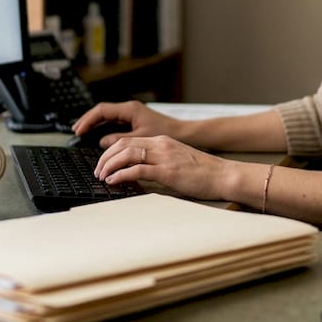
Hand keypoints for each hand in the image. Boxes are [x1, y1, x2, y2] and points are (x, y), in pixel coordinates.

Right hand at [72, 100, 176, 146]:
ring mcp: (131, 112)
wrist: (182, 132)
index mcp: (129, 109)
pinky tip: (97, 133)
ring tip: (82, 131)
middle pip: (102, 111)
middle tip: (76, 130)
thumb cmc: (164, 133)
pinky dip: (103, 125)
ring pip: (107, 114)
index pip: (102, 110)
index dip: (88, 120)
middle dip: (88, 120)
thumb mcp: (140, 139)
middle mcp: (129, 108)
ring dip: (94, 122)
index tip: (79, 130)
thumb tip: (102, 141)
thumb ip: (120, 139)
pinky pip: (113, 119)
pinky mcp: (134, 118)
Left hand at [94, 135, 237, 201]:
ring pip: (126, 154)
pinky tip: (114, 181)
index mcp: (162, 142)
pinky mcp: (167, 171)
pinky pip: (137, 170)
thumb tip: (137, 174)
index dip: (111, 150)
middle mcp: (161, 145)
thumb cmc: (204, 173)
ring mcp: (164, 157)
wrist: (224, 175)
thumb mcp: (177, 162)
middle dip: (105, 157)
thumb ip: (158, 163)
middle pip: (123, 144)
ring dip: (109, 166)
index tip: (103, 162)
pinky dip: (121, 175)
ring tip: (102, 176)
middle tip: (98, 171)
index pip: (129, 140)